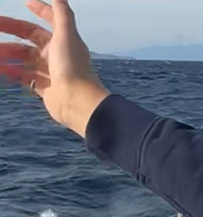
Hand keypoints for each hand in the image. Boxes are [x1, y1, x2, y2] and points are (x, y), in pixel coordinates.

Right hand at [0, 0, 109, 136]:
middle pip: (30, 39)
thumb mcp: (67, 35)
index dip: (39, 10)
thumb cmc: (72, 67)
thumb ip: (62, 14)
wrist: (77, 102)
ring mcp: (51, 72)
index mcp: (64, 41)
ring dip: (8, 53)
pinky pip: (25, 77)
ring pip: (24, 58)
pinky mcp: (46, 88)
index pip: (50, 21)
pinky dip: (13, 72)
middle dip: (11, 31)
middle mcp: (58, 55)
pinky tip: (2, 69)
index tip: (25, 3)